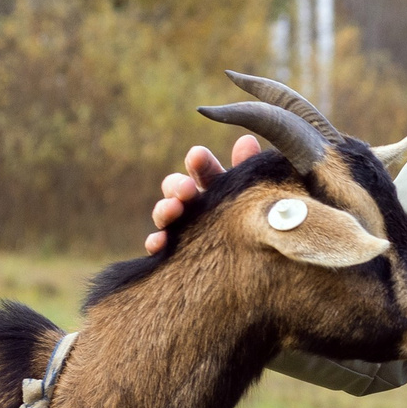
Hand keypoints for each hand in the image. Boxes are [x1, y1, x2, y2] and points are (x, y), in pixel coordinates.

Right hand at [146, 135, 263, 251]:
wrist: (251, 266)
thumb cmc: (250, 219)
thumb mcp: (251, 194)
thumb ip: (247, 169)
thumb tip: (247, 140)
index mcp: (213, 186)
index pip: (202, 168)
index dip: (199, 161)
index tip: (198, 156)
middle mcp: (192, 203)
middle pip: (176, 187)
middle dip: (178, 184)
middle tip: (187, 188)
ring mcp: (179, 227)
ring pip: (164, 213)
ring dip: (165, 208)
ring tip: (173, 208)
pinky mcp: (172, 252)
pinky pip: (158, 245)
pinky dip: (155, 241)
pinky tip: (160, 240)